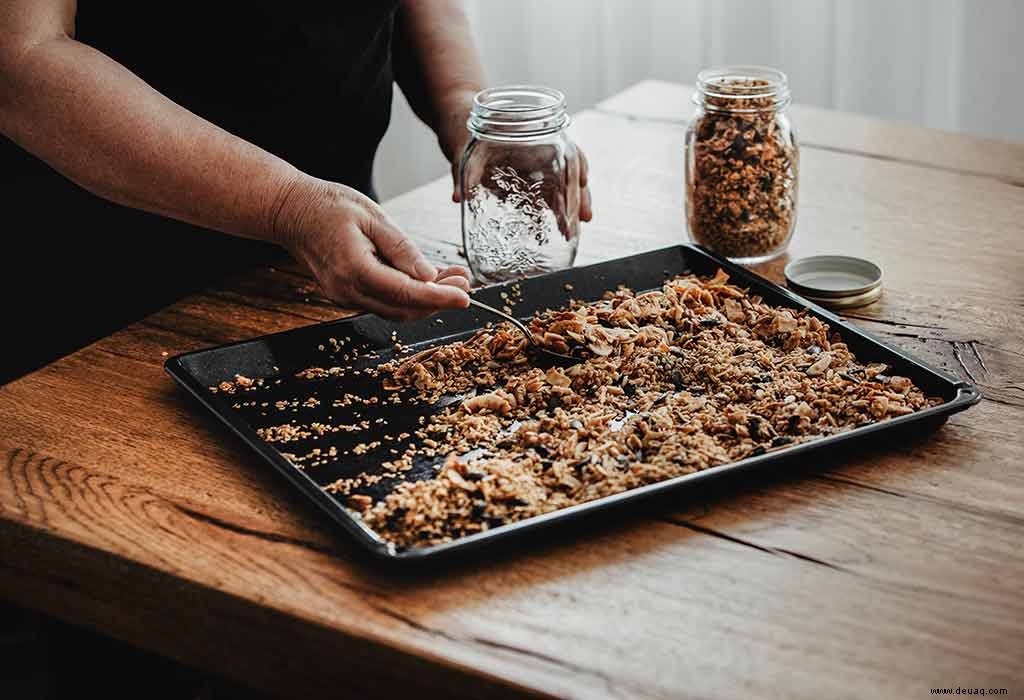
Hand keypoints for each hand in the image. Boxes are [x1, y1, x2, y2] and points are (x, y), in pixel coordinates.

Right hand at [273, 177, 470, 320]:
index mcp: (355, 270)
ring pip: (396, 310)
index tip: (466, 296)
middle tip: (465, 282)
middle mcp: (347, 291)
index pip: (407, 294)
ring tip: (452, 277)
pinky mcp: (346, 294)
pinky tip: (426, 278)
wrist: (290, 211)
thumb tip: (430, 276)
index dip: (441, 297)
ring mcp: (344, 297)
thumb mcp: (373, 217)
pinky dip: (408, 295)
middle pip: (405, 310)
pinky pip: (383, 302)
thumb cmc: (329, 206)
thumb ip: (402, 249)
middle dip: (439, 299)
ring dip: (426, 299)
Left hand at [440, 98, 593, 225]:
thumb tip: (457, 197)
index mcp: (532, 140)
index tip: (582, 180)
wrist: (461, 132)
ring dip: (570, 210)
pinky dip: (552, 216)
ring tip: (573, 232)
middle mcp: (539, 156)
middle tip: (585, 218)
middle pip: (569, 174)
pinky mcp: (526, 187)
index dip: (578, 163)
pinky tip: (557, 231)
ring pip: (561, 190)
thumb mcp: (463, 150)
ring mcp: (534, 173)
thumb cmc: (466, 133)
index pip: (564, 148)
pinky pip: (545, 201)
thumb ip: (464, 174)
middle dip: (580, 196)